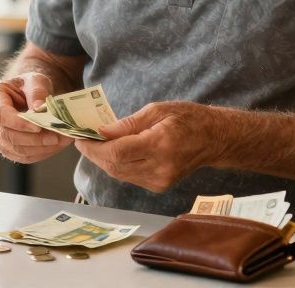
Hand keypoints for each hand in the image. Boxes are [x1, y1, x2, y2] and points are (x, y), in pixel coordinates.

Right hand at [0, 72, 71, 163]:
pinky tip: (55, 146)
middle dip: (34, 139)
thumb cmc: (29, 85)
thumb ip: (37, 91)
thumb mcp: (35, 80)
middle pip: (8, 135)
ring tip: (61, 140)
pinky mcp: (7, 148)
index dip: (19, 123)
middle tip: (58, 136)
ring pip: (15, 150)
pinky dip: (40, 153)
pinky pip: (22, 157)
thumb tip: (39, 108)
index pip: (1, 114)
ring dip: (40, 148)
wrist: (27, 95)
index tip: (39, 127)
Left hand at [75, 101, 222, 192]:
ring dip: (103, 160)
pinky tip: (112, 153)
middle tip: (82, 140)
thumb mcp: (158, 110)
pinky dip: (117, 165)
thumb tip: (101, 131)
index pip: (117, 153)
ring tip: (93, 145)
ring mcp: (160, 181)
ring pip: (120, 174)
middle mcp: (159, 168)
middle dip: (94, 154)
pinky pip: (129, 176)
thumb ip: (127, 124)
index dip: (94, 147)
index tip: (80, 137)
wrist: (214, 139)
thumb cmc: (188, 118)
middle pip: (115, 166)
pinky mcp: (159, 185)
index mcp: (160, 145)